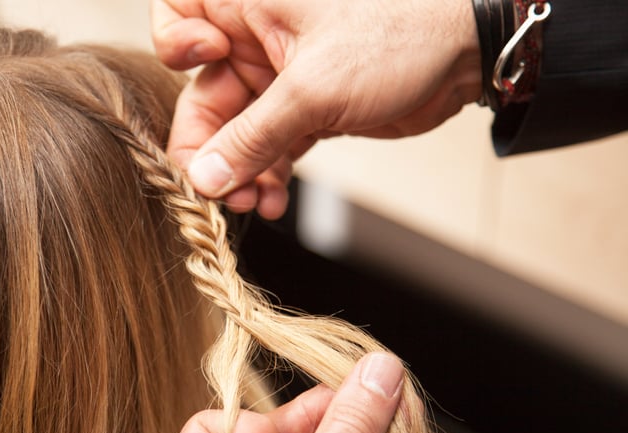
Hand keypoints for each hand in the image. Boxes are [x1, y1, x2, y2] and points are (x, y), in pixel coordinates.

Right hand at [151, 0, 481, 218]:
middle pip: (204, 97)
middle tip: (218, 193)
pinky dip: (268, 175)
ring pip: (238, 131)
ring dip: (240, 172)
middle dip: (210, 149)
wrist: (465, 53)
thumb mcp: (313, 89)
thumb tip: (204, 178)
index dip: (175, 47)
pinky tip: (273, 200)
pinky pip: (270, 146)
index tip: (198, 70)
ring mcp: (280, 76)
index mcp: (246, 4)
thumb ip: (252, 137)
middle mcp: (256, 38)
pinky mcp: (305, 107)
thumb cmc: (395, 37)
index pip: (178, 16)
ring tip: (253, 204)